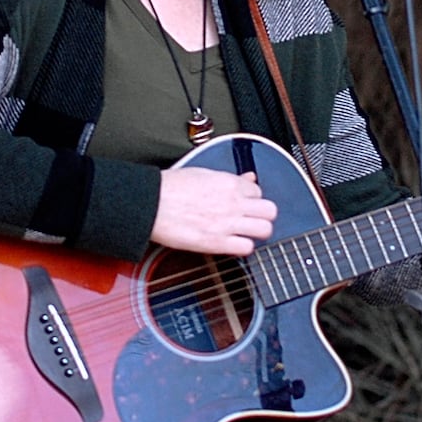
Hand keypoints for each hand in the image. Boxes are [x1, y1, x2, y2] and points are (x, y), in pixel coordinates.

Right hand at [151, 167, 277, 255]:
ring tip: (246, 233)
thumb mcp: (204, 173)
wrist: (152, 203)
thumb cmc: (171, 187)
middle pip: (270, 210)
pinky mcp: (217, 242)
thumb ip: (231, 178)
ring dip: (257, 232)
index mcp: (230, 183)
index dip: (252, 199)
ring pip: (265, 229)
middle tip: (252, 220)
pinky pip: (246, 248)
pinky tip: (233, 244)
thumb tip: (249, 177)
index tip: (246, 204)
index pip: (259, 191)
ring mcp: (227, 223)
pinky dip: (243, 248)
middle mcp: (233, 202)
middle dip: (263, 216)